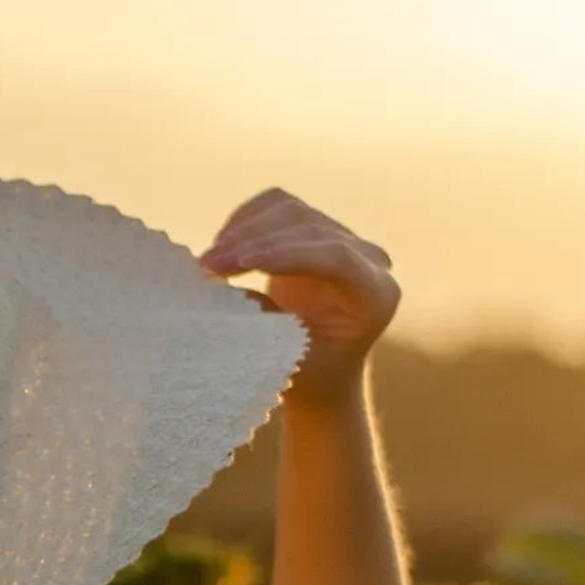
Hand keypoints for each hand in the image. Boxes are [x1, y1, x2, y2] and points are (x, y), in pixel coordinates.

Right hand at [199, 189, 399, 404]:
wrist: (320, 373)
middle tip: (209, 264)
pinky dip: (246, 220)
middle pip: (311, 228)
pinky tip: (222, 244)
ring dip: (244, 230)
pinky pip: (279, 207)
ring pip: (291, 212)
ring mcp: (343, 239)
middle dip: (255, 242)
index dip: (287, 254)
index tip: (241, 262)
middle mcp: (368, 260)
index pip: (336, 257)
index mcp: (376, 296)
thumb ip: (270, 324)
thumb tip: (226, 288)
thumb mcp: (292, 360)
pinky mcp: (316, 230)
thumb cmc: (310, 377)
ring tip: (209, 259)